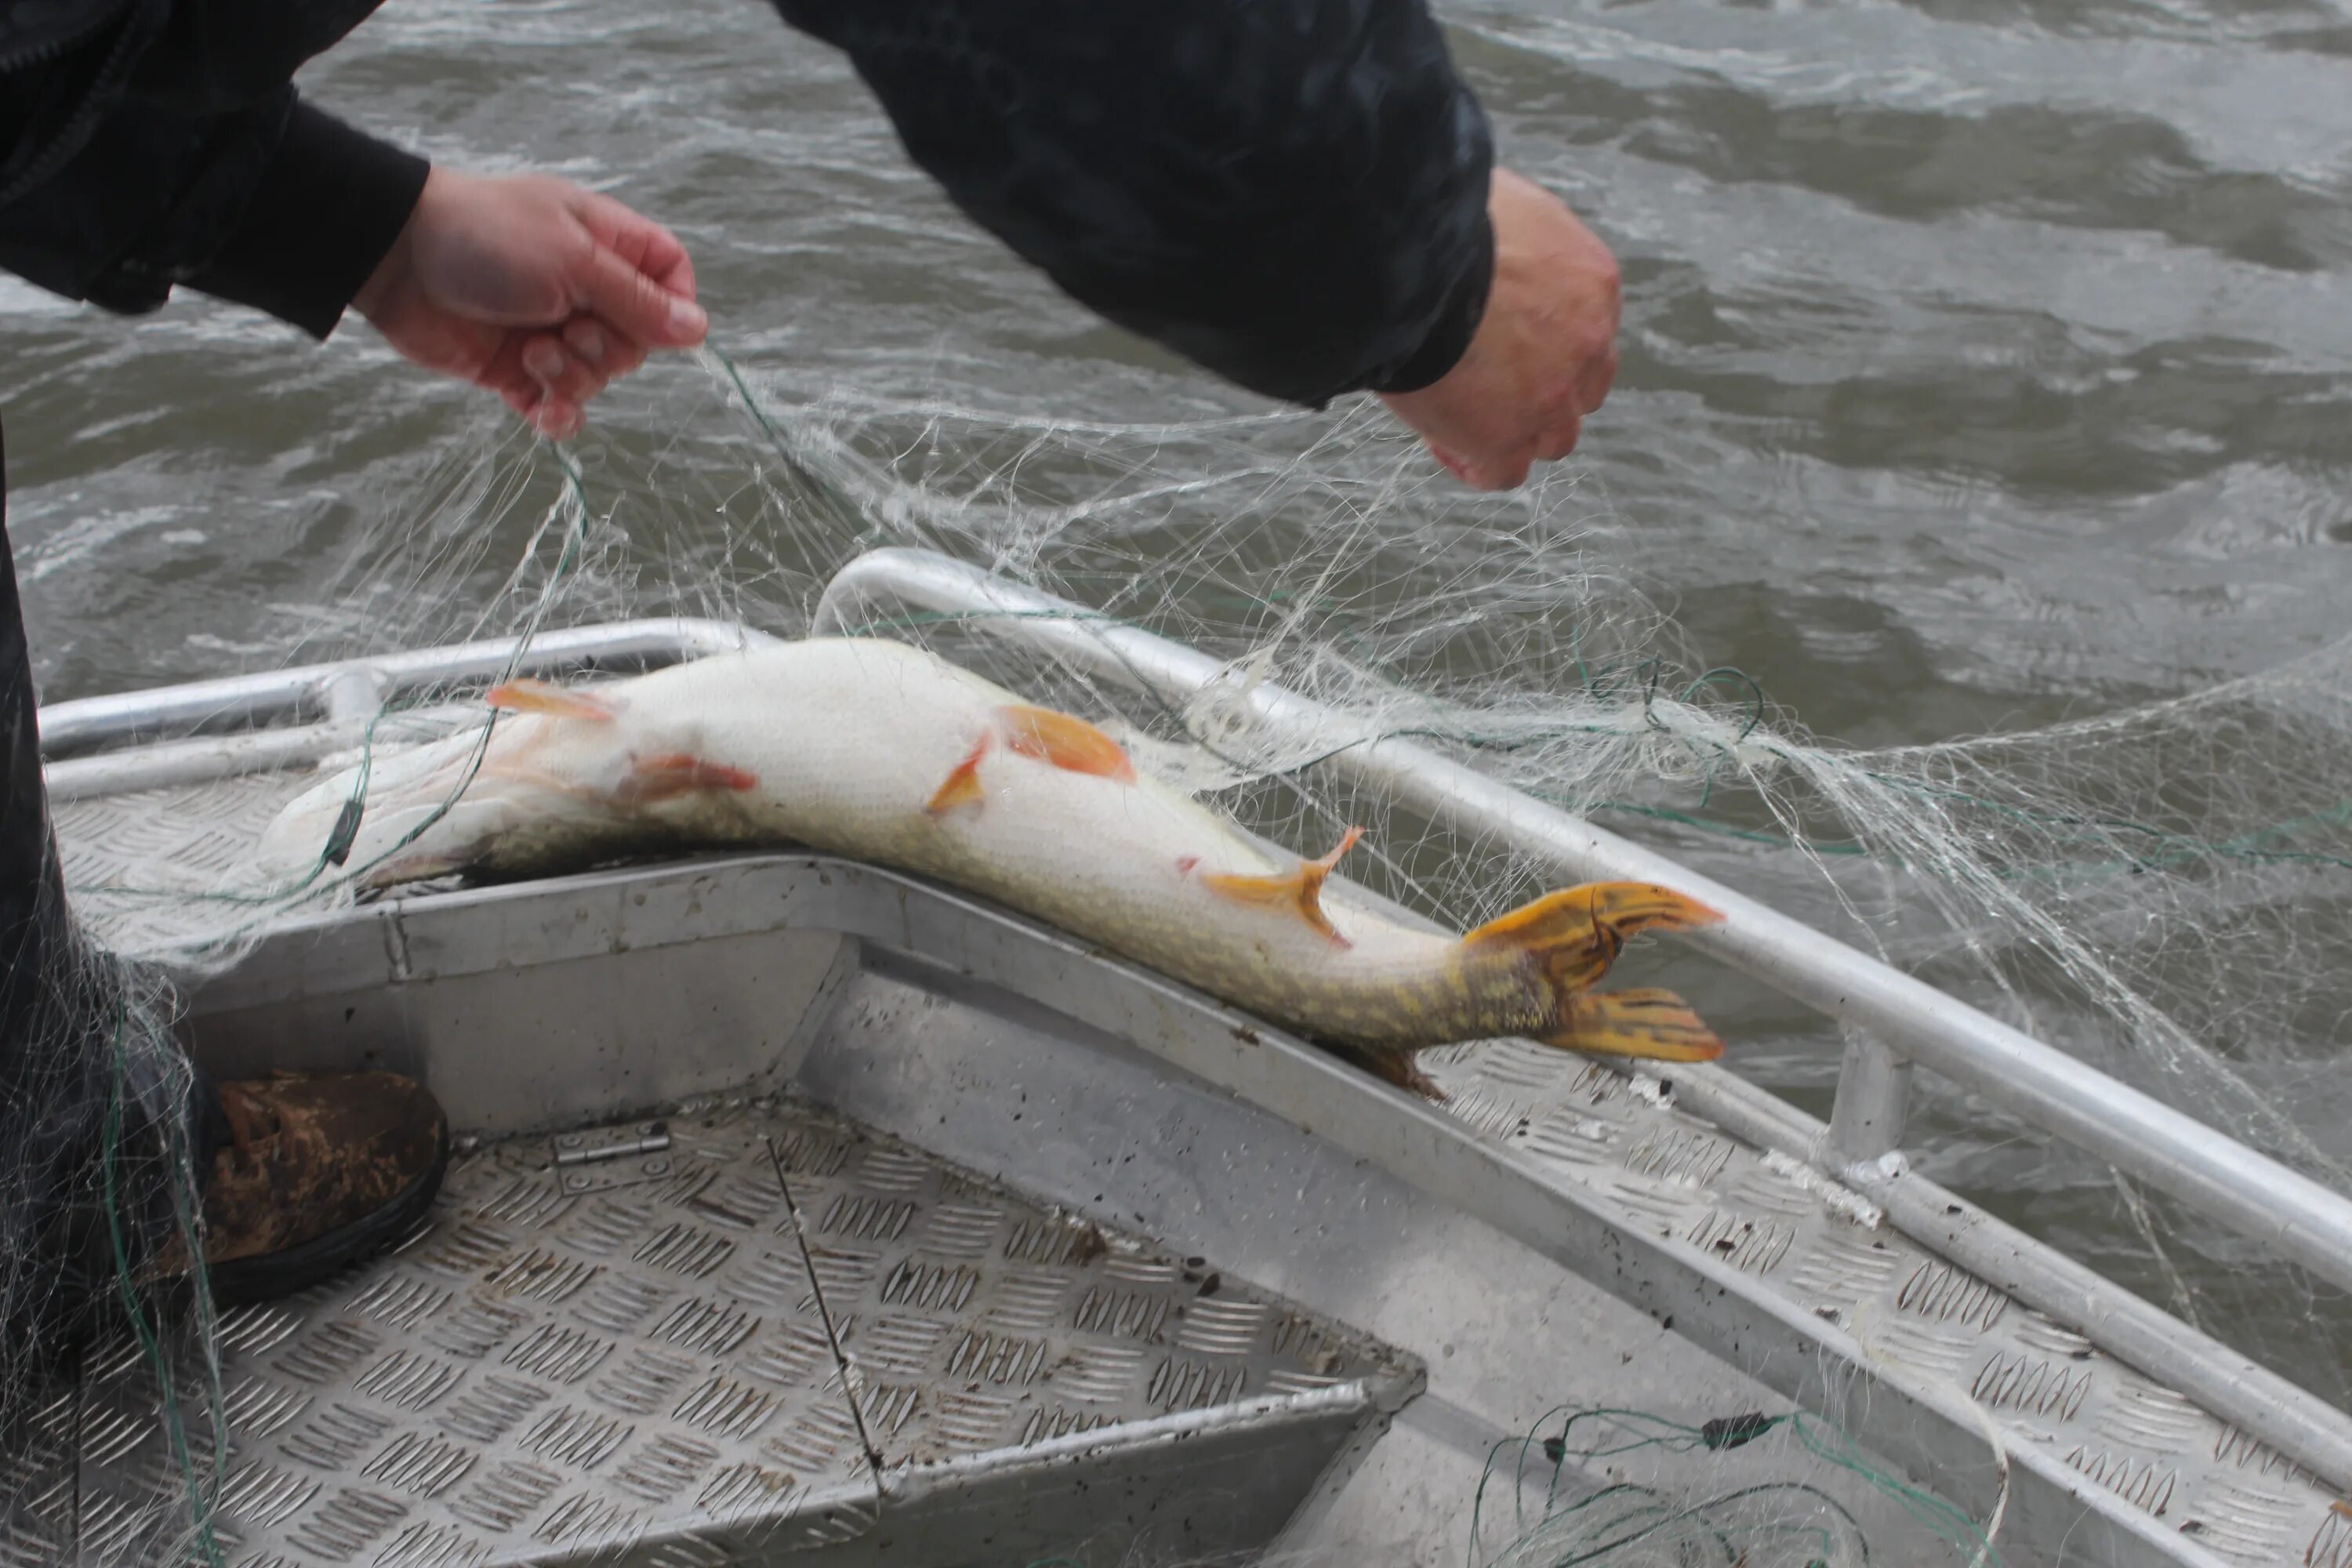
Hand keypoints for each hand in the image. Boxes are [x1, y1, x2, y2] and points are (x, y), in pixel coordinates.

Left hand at [353, 169, 707, 439]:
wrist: (395, 258)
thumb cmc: (486, 237)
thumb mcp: (574, 260)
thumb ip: (638, 300)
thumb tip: (699, 331)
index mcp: (606, 245)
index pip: (671, 280)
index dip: (673, 309)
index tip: (657, 326)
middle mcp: (584, 288)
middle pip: (637, 342)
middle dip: (606, 349)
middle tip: (565, 327)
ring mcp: (550, 329)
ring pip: (597, 377)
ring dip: (570, 375)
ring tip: (530, 351)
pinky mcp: (515, 368)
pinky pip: (558, 406)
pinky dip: (555, 415)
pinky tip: (542, 413)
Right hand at [1379, 169, 1620, 489]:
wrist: (1417, 263)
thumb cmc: (1443, 221)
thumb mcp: (1504, 203)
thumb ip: (1513, 232)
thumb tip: (1482, 227)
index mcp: (1592, 282)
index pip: (1585, 325)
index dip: (1546, 337)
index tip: (1502, 333)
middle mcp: (1588, 344)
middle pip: (1583, 387)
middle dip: (1545, 388)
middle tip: (1491, 379)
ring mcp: (1553, 398)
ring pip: (1554, 437)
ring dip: (1517, 430)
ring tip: (1464, 416)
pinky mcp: (1507, 438)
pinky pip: (1502, 472)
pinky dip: (1476, 463)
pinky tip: (1444, 442)